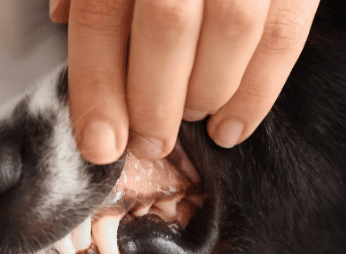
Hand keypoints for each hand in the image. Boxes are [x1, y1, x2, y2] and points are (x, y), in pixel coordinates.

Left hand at [51, 0, 318, 162]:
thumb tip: (60, 19)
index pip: (101, 15)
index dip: (97, 87)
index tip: (100, 145)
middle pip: (167, 27)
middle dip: (154, 103)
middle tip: (149, 142)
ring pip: (232, 32)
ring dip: (205, 96)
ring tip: (189, 119)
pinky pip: (285, 34)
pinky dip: (260, 90)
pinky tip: (233, 123)